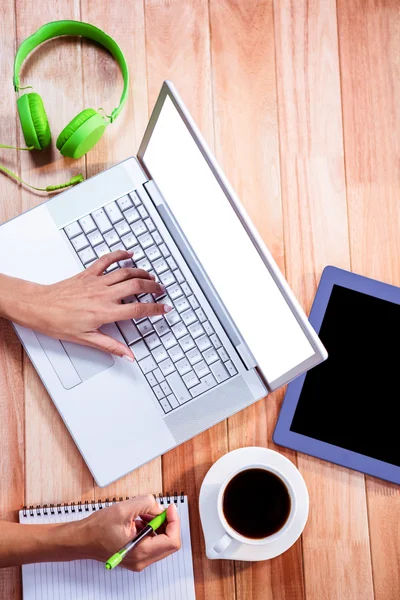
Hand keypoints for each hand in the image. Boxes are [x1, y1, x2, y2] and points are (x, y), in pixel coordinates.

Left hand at [0, 250, 170, 359]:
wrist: (38, 306)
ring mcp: (96, 282)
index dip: (156, 309)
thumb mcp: (86, 339)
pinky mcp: (88, 273)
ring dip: (141, 272)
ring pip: (126, 272)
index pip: (138, 310)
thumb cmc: (57, 322)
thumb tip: (128, 355)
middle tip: (161, 290)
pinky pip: (107, 260)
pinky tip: (128, 254)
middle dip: (153, 287)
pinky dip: (120, 255)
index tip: (165, 308)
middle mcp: (103, 294)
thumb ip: (111, 346)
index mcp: (105, 312)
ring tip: (150, 276)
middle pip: (136, 286)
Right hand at [76, 495, 180, 570]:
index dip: (174, 521)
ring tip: (142, 514)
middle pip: (169, 542)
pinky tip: (137, 520)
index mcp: (141, 552)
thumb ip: (146, 504)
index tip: (170, 508)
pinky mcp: (136, 555)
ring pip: (161, 541)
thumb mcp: (124, 509)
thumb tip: (160, 507)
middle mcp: (142, 560)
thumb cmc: (97, 529)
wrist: (82, 539)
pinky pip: (151, 542)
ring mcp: (139, 559)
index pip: (172, 540)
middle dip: (165, 522)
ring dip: (157, 524)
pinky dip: (150, 529)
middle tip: (156, 509)